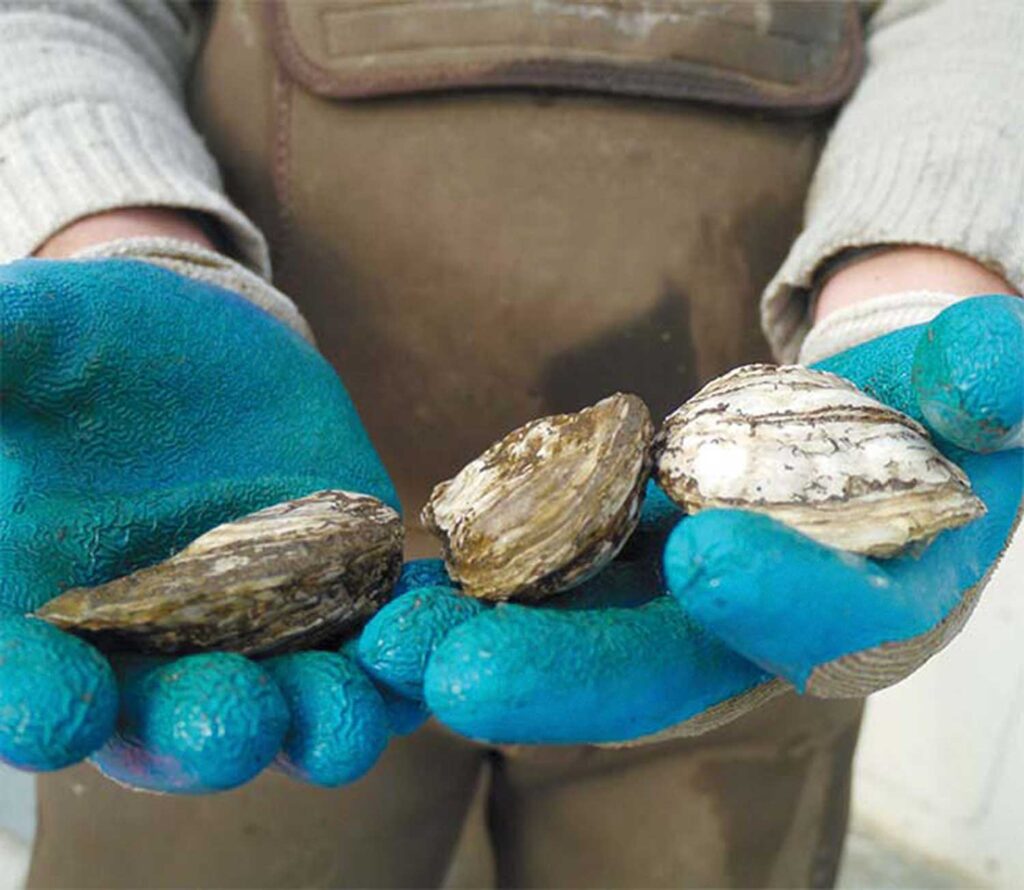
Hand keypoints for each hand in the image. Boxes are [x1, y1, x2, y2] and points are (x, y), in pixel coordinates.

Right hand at [0, 257, 405, 789]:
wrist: (207, 351)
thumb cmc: (92, 349)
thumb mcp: (33, 344)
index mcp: (45, 609)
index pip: (26, 680)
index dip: (35, 702)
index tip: (58, 707)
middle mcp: (152, 648)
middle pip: (170, 724)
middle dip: (203, 731)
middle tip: (230, 723)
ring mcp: (259, 633)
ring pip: (290, 708)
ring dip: (322, 718)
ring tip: (344, 709)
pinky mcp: (343, 598)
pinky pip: (379, 647)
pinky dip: (406, 654)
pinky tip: (425, 635)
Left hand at [357, 295, 1020, 744]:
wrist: (869, 415)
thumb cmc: (940, 409)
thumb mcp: (981, 389)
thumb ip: (992, 381)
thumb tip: (998, 366)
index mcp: (871, 607)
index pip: (835, 629)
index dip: (786, 601)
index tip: (710, 556)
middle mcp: (757, 630)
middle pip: (668, 670)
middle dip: (566, 677)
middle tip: (455, 678)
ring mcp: (677, 604)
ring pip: (580, 642)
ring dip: (484, 646)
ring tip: (385, 642)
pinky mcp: (621, 564)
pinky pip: (545, 585)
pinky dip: (475, 591)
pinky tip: (397, 589)